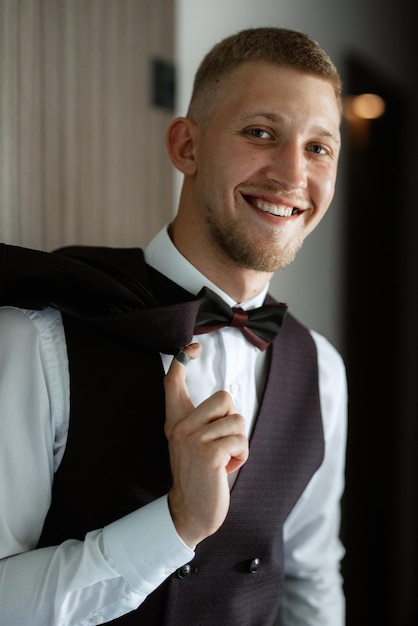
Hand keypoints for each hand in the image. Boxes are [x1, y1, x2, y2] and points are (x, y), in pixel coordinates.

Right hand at [164, 343, 248, 547]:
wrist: (190, 512)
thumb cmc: (200, 476)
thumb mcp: (192, 443)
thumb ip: (202, 421)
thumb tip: (226, 399)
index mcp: (176, 421)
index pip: (173, 382)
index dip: (182, 359)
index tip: (192, 347)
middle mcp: (180, 426)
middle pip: (224, 397)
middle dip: (233, 419)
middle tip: (222, 443)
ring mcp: (193, 439)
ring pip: (237, 421)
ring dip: (239, 443)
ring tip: (224, 460)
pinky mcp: (209, 453)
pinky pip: (240, 441)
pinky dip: (241, 456)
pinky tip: (226, 469)